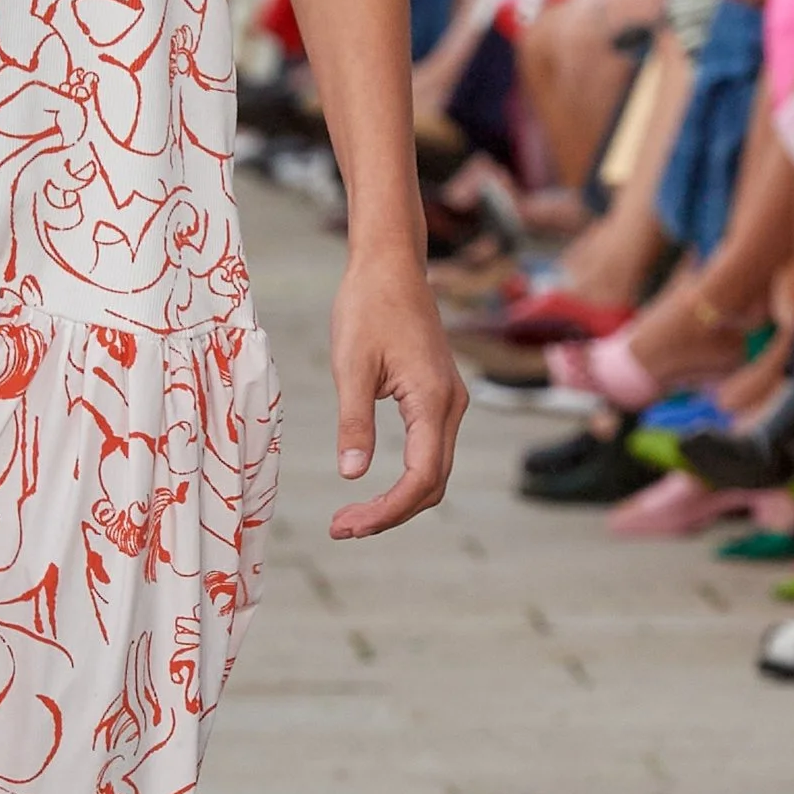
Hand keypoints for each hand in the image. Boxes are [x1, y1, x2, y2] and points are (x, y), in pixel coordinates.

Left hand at [329, 250, 466, 539]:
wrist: (391, 265)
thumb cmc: (367, 307)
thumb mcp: (350, 365)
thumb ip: (353, 421)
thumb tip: (352, 474)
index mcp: (432, 400)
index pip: (421, 478)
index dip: (386, 511)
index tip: (346, 525)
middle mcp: (450, 405)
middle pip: (432, 482)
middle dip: (390, 513)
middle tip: (342, 527)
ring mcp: (449, 401)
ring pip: (434, 470)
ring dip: (398, 499)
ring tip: (352, 516)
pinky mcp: (438, 396)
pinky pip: (429, 450)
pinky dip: (406, 477)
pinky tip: (373, 486)